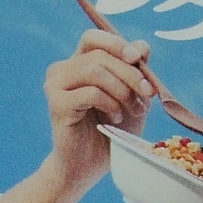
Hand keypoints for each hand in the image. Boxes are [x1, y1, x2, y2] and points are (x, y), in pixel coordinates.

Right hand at [45, 25, 153, 187]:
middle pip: (100, 55)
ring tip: (131, 110)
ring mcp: (55, 86)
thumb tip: (141, 46)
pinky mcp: (56, 104)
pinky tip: (114, 119)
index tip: (138, 59)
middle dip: (130, 74)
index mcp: (77, 63)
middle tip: (147, 95)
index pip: (93, 37)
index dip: (117, 44)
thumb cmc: (112, 129)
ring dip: (122, 90)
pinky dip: (110, 104)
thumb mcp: (132, 95)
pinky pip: (91, 92)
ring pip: (95, 71)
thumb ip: (135, 69)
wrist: (91, 164)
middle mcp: (61, 70)